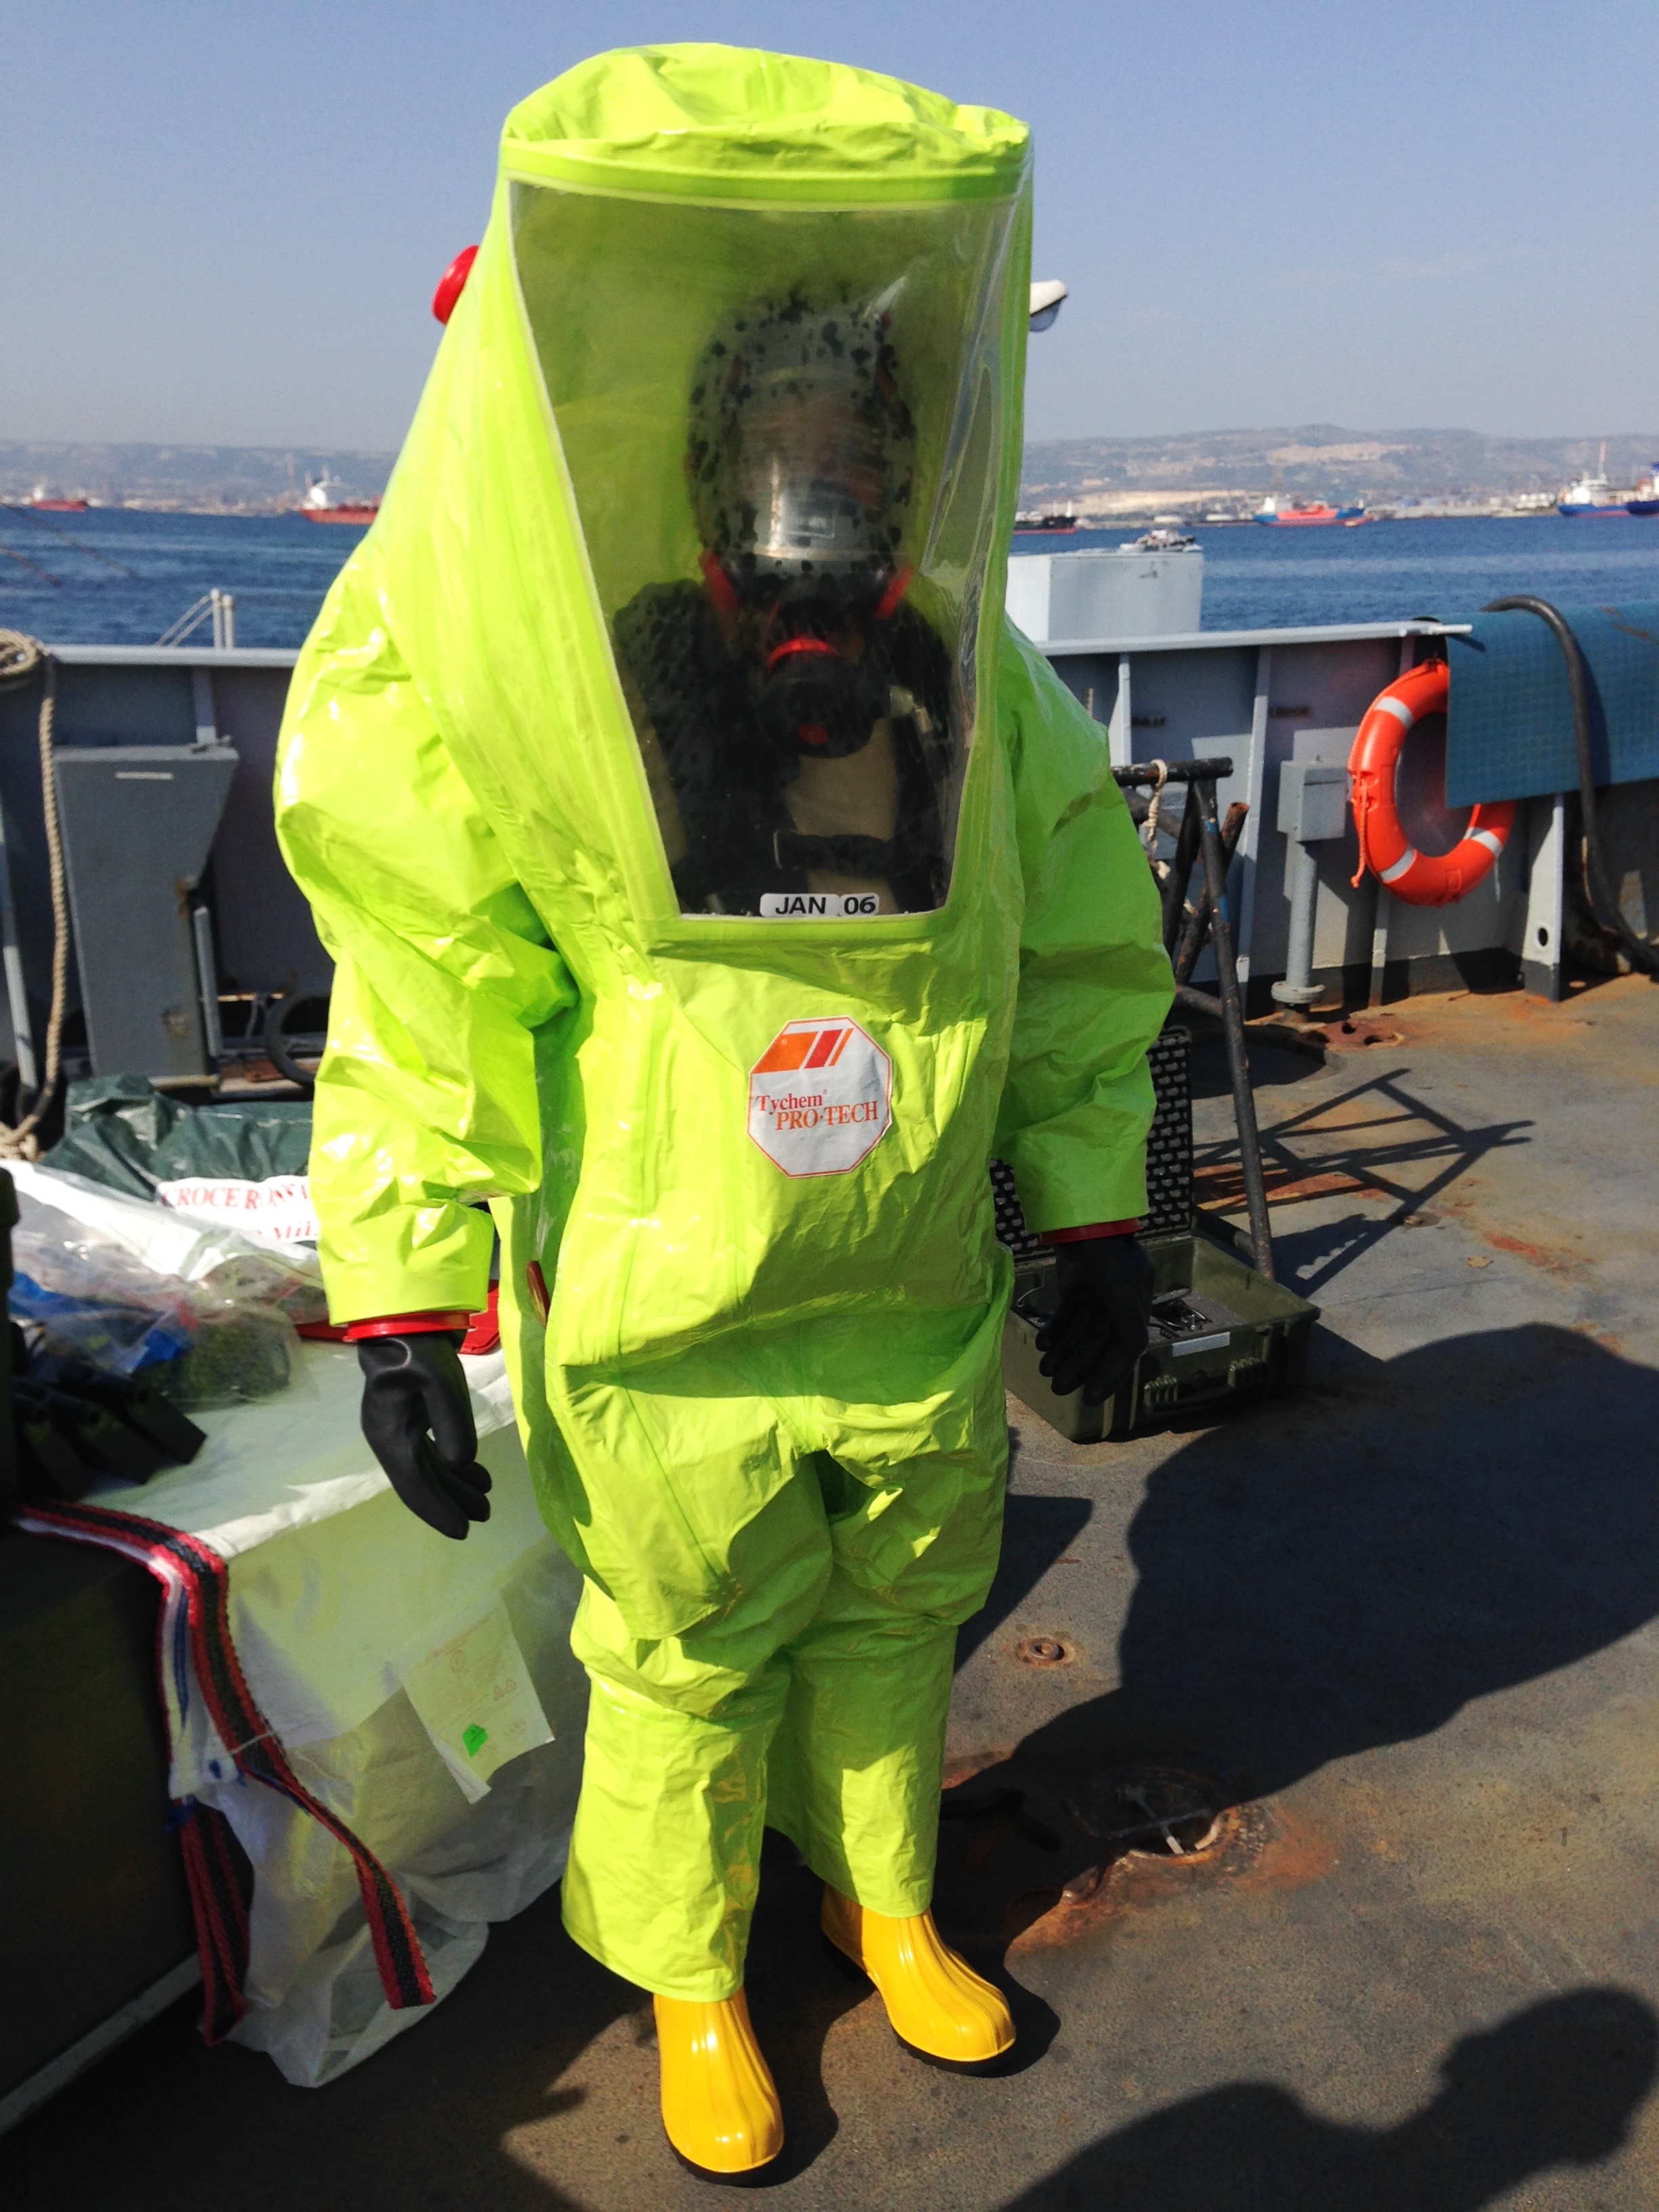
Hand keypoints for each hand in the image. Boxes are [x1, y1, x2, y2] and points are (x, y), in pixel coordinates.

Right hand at [358, 1333, 491, 1539]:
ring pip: (429, 1468)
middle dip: (451, 1502)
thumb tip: (460, 1463)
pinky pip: (431, 1452)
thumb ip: (452, 1423)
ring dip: (455, 1486)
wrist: (404, 1318)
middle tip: (485, 1516)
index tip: (463, 1530)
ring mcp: (399, 1428)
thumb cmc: (419, 1348)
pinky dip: (453, 1466)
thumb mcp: (440, 1382)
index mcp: (391, 1436)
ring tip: (486, 1500)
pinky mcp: (412, 1417)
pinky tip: (476, 1473)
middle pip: (422, 1481)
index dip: (438, 1509)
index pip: (415, 1483)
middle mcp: (391, 1438)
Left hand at [1034, 1237, 1153, 1406]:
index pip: (1128, 1345)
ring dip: (1065, 1351)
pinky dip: (1057, 1329)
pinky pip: (1067, 1313)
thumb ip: (1128, 1323)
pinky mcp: (1075, 1281)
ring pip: (1081, 1329)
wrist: (1078, 1211)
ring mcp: (1096, 1288)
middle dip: (1079, 1364)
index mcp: (1136, 1296)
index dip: (1111, 1373)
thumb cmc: (1102, 1247)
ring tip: (1045, 1371)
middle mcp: (1119, 1295)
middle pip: (1100, 1340)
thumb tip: (1133, 1353)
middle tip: (1057, 1388)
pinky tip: (1044, 1344)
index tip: (1091, 1397)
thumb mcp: (1120, 1287)